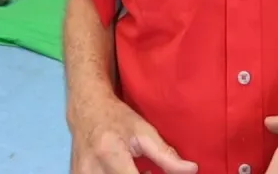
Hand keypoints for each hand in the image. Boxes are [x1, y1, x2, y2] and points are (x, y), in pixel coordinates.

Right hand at [69, 93, 198, 173]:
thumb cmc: (116, 118)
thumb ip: (166, 155)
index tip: (155, 173)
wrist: (85, 110)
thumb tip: (192, 170)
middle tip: (149, 170)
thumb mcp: (144, 131)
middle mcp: (91, 170)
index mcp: (110, 156)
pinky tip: (125, 172)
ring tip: (138, 170)